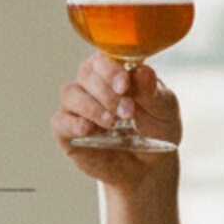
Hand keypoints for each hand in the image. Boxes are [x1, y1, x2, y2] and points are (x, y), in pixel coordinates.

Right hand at [50, 54, 182, 182]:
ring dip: (91, 106)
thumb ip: (152, 91)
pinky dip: (72, 123)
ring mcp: (78, 106)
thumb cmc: (157, 130)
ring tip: (111, 123)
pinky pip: (60, 121)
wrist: (148, 166)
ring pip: (70, 93)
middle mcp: (94, 83)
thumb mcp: (164, 110)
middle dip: (106, 92)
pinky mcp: (67, 130)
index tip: (124, 85)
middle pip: (87, 73)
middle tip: (126, 112)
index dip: (111, 69)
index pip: (106, 56)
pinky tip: (87, 129)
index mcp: (117, 70)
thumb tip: (142, 70)